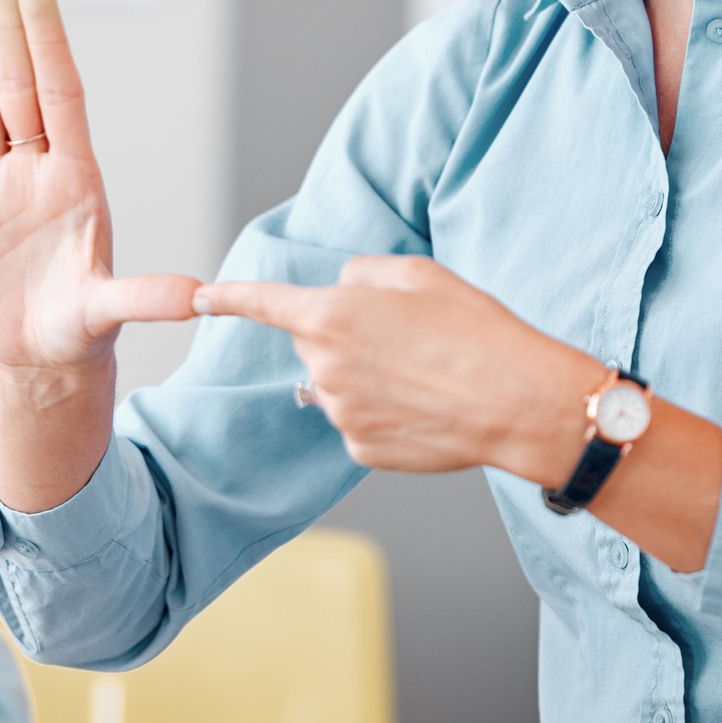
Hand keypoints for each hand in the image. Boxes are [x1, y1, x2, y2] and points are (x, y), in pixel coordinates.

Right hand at [0, 0, 198, 377]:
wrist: (38, 358)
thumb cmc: (81, 329)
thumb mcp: (112, 312)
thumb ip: (146, 298)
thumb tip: (199, 297)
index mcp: (76, 179)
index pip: (60, 95)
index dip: (49, 43)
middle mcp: (37, 170)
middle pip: (17, 86)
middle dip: (9, 28)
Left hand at [194, 255, 598, 477]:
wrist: (519, 404)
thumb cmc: (475, 330)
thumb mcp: (419, 273)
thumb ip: (362, 274)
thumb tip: (341, 292)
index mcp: (332, 316)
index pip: (263, 302)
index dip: (229, 297)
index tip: (202, 297)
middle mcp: (325, 366)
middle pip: (311, 341)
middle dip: (341, 333)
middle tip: (404, 335)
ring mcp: (341, 412)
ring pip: (335, 382)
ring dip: (363, 374)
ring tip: (424, 372)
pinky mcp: (361, 448)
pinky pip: (357, 419)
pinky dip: (382, 411)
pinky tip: (424, 406)